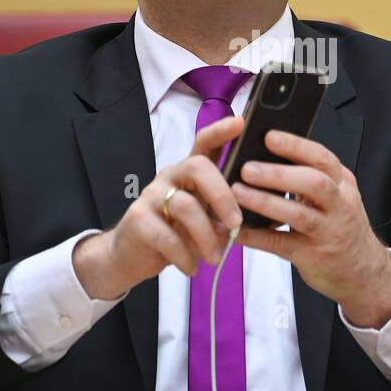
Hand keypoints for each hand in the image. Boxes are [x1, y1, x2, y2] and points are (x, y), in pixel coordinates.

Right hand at [73, 115, 244, 299]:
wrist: (131, 256)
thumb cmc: (175, 233)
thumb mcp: (204, 220)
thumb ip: (225, 213)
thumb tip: (259, 218)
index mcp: (189, 172)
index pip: (204, 142)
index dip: (222, 131)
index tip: (241, 122)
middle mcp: (170, 176)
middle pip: (198, 167)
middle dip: (223, 196)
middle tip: (235, 224)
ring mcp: (152, 195)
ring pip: (186, 206)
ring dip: (206, 236)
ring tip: (215, 258)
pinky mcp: (138, 219)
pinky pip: (167, 236)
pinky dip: (185, 256)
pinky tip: (192, 268)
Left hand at [232, 130, 390, 328]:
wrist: (362, 270)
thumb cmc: (340, 225)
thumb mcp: (336, 196)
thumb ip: (309, 176)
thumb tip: (265, 154)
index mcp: (343, 183)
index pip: (322, 158)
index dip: (295, 146)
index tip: (268, 136)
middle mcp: (340, 205)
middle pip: (314, 183)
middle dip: (278, 174)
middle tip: (247, 168)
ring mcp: (329, 232)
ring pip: (299, 214)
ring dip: (265, 202)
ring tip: (238, 193)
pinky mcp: (314, 257)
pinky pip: (283, 245)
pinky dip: (258, 237)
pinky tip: (238, 230)